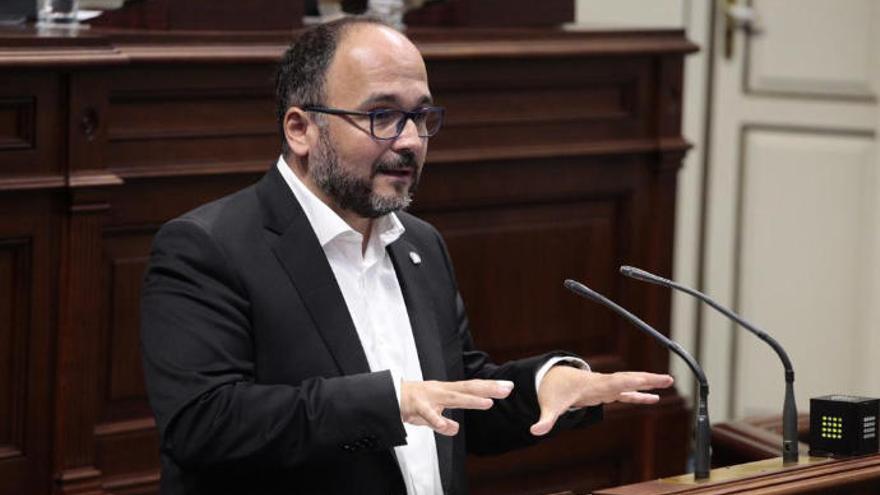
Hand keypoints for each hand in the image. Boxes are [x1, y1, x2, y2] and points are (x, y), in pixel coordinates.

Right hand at [400, 379, 513, 435]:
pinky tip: (449, 427)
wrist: (385, 396)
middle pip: (468, 388)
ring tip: (488, 403)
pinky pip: (429, 415)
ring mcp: (429, 397)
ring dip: (470, 401)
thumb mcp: (429, 415)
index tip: (508, 386)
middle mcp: (441, 390)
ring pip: (453, 398)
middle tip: (507, 388)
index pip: (471, 388)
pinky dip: (438, 420)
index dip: (489, 387)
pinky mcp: (417, 406)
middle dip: (488, 388)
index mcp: (446, 391)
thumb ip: (442, 422)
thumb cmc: (410, 404)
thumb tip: (455, 429)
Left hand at [530, 366, 673, 435]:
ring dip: (649, 382)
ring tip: (669, 381)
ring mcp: (606, 385)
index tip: (642, 379)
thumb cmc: (554, 391)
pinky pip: (628, 392)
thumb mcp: (549, 406)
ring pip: (631, 382)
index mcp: (592, 385)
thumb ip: (545, 420)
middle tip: (667, 378)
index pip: (612, 383)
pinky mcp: (607, 391)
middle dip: (646, 378)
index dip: (628, 382)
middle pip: (628, 379)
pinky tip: (654, 398)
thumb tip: (535, 432)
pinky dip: (640, 394)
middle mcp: (603, 382)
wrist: (553, 379)